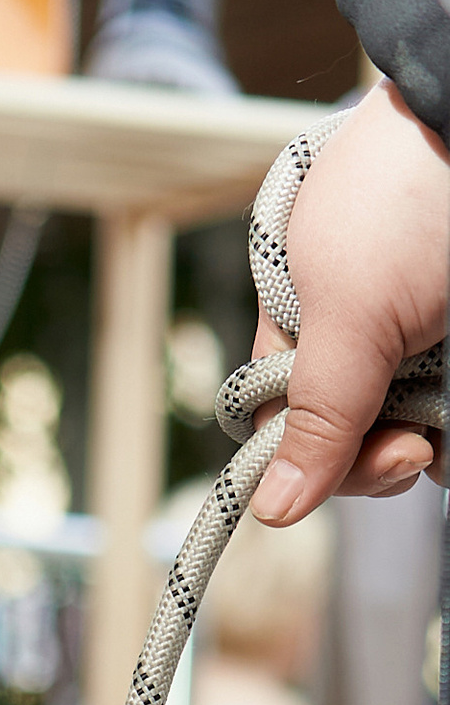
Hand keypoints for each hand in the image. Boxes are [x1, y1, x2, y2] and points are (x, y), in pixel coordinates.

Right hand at [251, 87, 449, 526]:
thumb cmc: (413, 192)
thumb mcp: (351, 311)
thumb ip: (316, 412)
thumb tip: (270, 511)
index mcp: (301, 316)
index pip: (289, 424)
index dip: (322, 459)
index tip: (385, 459)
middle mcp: (358, 325)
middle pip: (353, 434)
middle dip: (387, 452)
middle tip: (420, 444)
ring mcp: (417, 326)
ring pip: (412, 423)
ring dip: (434, 438)